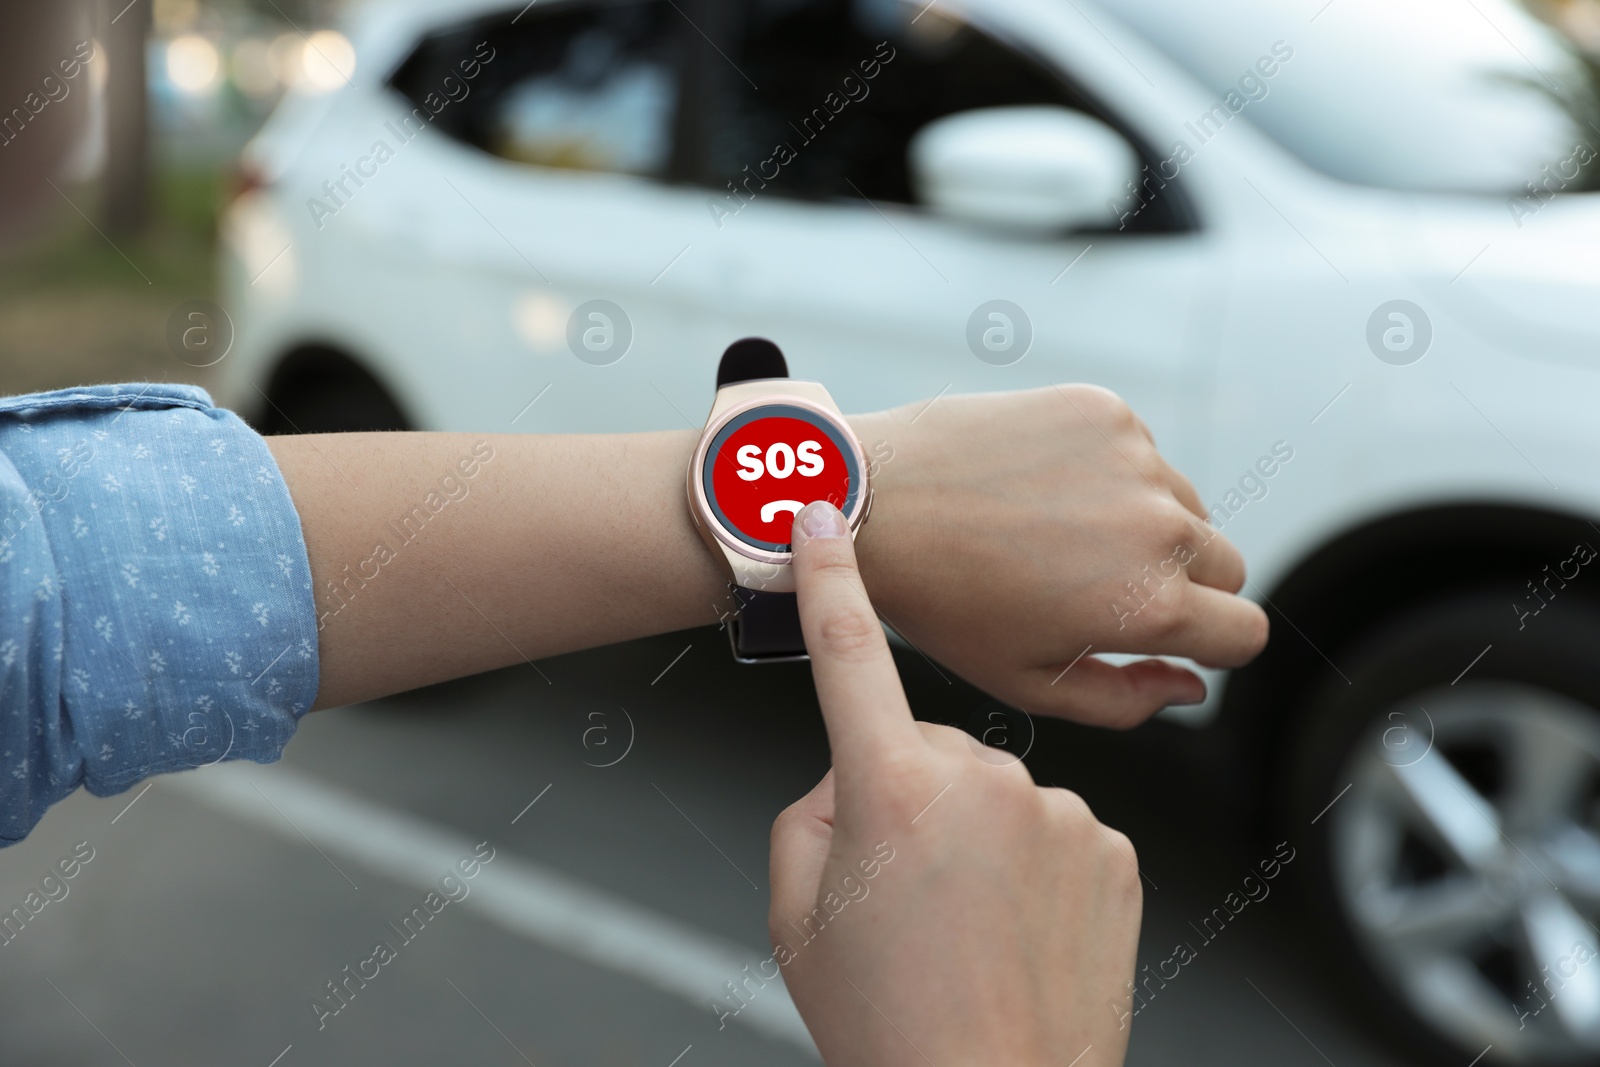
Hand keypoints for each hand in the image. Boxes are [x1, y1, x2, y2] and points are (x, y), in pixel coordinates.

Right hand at [770, 501, 1142, 1066]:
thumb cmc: (888, 1019)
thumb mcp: (798, 912)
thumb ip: (815, 810)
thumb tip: (857, 770)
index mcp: (890, 788)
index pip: (848, 656)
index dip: (829, 580)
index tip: (824, 515)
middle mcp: (984, 781)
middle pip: (928, 749)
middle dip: (909, 795)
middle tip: (905, 891)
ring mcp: (1062, 812)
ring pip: (996, 792)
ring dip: (977, 836)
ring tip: (967, 924)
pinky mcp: (1116, 848)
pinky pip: (1056, 828)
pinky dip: (1034, 864)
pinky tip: (1020, 927)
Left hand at [849, 384, 1268, 727]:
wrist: (872, 502)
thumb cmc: (941, 603)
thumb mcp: (1027, 681)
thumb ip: (1126, 699)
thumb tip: (1190, 685)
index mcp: (1150, 605)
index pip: (1246, 632)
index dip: (1215, 646)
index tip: (1174, 638)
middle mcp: (1160, 526)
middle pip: (1228, 566)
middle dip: (1185, 585)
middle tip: (1103, 590)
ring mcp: (1136, 459)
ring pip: (1186, 506)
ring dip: (1148, 526)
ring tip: (1059, 539)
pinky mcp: (1107, 411)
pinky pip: (1142, 454)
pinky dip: (1111, 474)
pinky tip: (1041, 490)